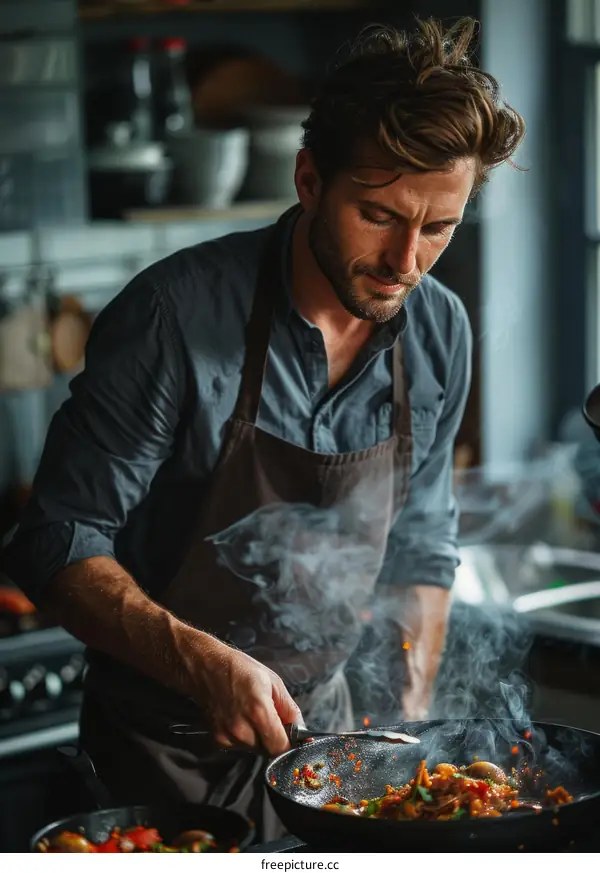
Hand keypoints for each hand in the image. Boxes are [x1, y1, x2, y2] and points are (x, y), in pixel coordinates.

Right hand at [194, 636, 302, 755]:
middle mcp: (242, 728)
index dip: (290, 744)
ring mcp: (228, 735)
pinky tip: (240, 718)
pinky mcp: (218, 739)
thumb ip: (290, 709)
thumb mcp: (273, 681)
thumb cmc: (240, 669)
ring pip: (254, 749)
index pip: (281, 747)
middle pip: (268, 750)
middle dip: (274, 738)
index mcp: (259, 711)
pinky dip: (244, 737)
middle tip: (270, 718)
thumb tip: (302, 730)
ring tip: (252, 715)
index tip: (291, 736)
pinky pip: (240, 746)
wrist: (206, 667)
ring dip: (259, 738)